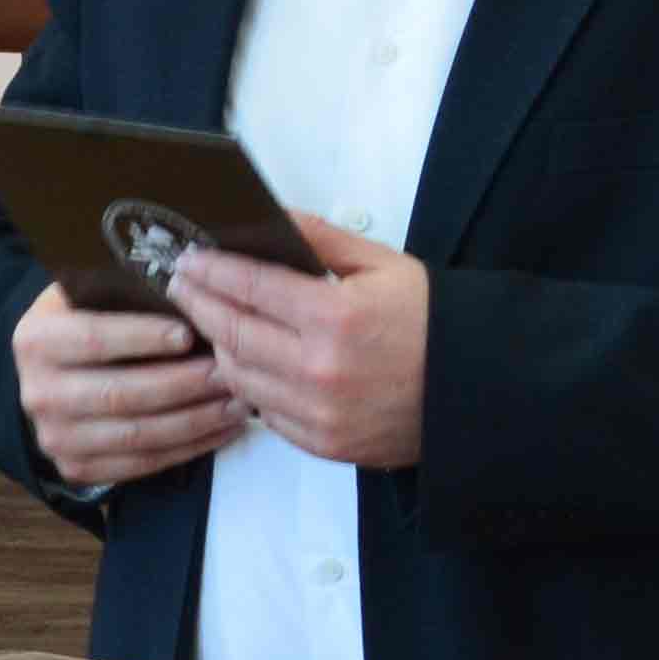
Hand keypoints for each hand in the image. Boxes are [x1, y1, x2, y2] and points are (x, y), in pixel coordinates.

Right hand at [13, 281, 252, 490]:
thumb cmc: (84, 325)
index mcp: (36, 340)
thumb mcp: (85, 297)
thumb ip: (123, 294)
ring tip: (236, 404)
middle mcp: (38, 393)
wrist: (50, 377)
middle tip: (228, 373)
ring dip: (195, 421)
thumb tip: (190, 292)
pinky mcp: (76, 468)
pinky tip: (220, 430)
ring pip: (136, 435)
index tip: (188, 334)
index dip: (141, 338)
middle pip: (120, 394)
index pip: (92, 339)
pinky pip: (142, 464)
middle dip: (182, 385)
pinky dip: (188, 449)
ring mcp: (55, 437)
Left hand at [163, 216, 428, 469]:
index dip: (211, 271)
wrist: (478, 387)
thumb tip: (271, 215)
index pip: (249, 287)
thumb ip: (320, 239)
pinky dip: (250, 387)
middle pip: (231, 334)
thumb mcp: (381, 264)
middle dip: (198, 305)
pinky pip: (265, 413)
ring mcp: (319, 414)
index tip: (189, 259)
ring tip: (211, 323)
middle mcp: (320, 371)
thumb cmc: (431, 322)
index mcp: (336, 318)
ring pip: (239, 378)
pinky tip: (247, 364)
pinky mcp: (324, 444)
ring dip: (218, 348)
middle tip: (181, 285)